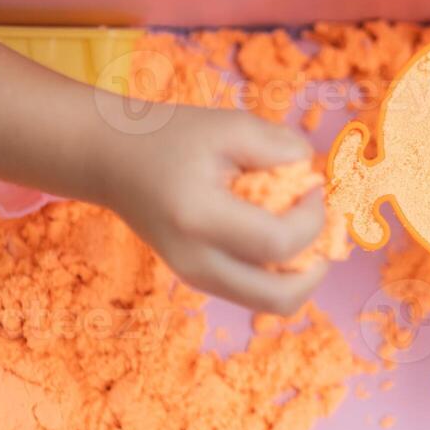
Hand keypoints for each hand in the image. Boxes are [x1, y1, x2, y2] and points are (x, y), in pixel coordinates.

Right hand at [98, 104, 328, 313]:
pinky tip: (275, 233)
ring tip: (298, 229)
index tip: (314, 187)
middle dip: (315, 267)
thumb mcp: (229, 126)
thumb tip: (313, 174)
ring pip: (269, 303)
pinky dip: (278, 272)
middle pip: (279, 299)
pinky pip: (253, 292)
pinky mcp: (197, 280)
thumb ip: (279, 145)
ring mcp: (194, 278)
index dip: (313, 220)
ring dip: (299, 273)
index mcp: (200, 218)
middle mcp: (195, 261)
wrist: (112, 160)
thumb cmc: (171, 137)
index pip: (278, 244)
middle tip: (317, 225)